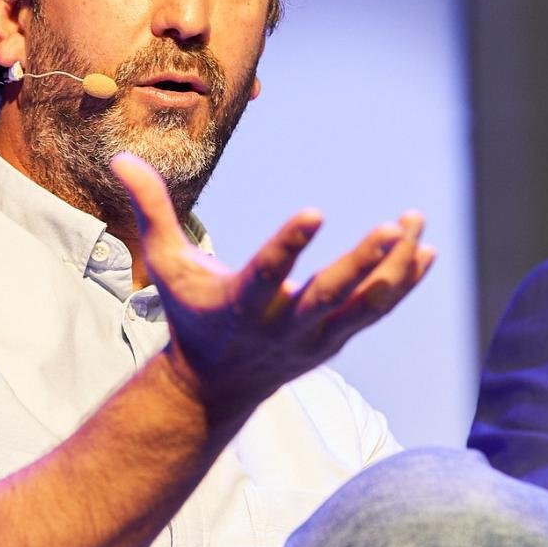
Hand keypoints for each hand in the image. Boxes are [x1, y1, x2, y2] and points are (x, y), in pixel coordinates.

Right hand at [112, 152, 434, 417]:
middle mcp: (283, 325)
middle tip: (390, 227)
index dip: (291, 244)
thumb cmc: (190, 316)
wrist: (215, 387)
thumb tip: (122, 159)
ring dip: (394, 267)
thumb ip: (151, 212)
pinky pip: (377, 310)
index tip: (316, 211)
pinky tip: (426, 251)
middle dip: (362, 263)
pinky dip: (403, 283)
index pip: (267, 272)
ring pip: (364, 304)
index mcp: (240, 304)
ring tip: (414, 223)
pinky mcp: (336, 340)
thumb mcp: (166, 267)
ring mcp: (315, 337)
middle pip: (329, 294)